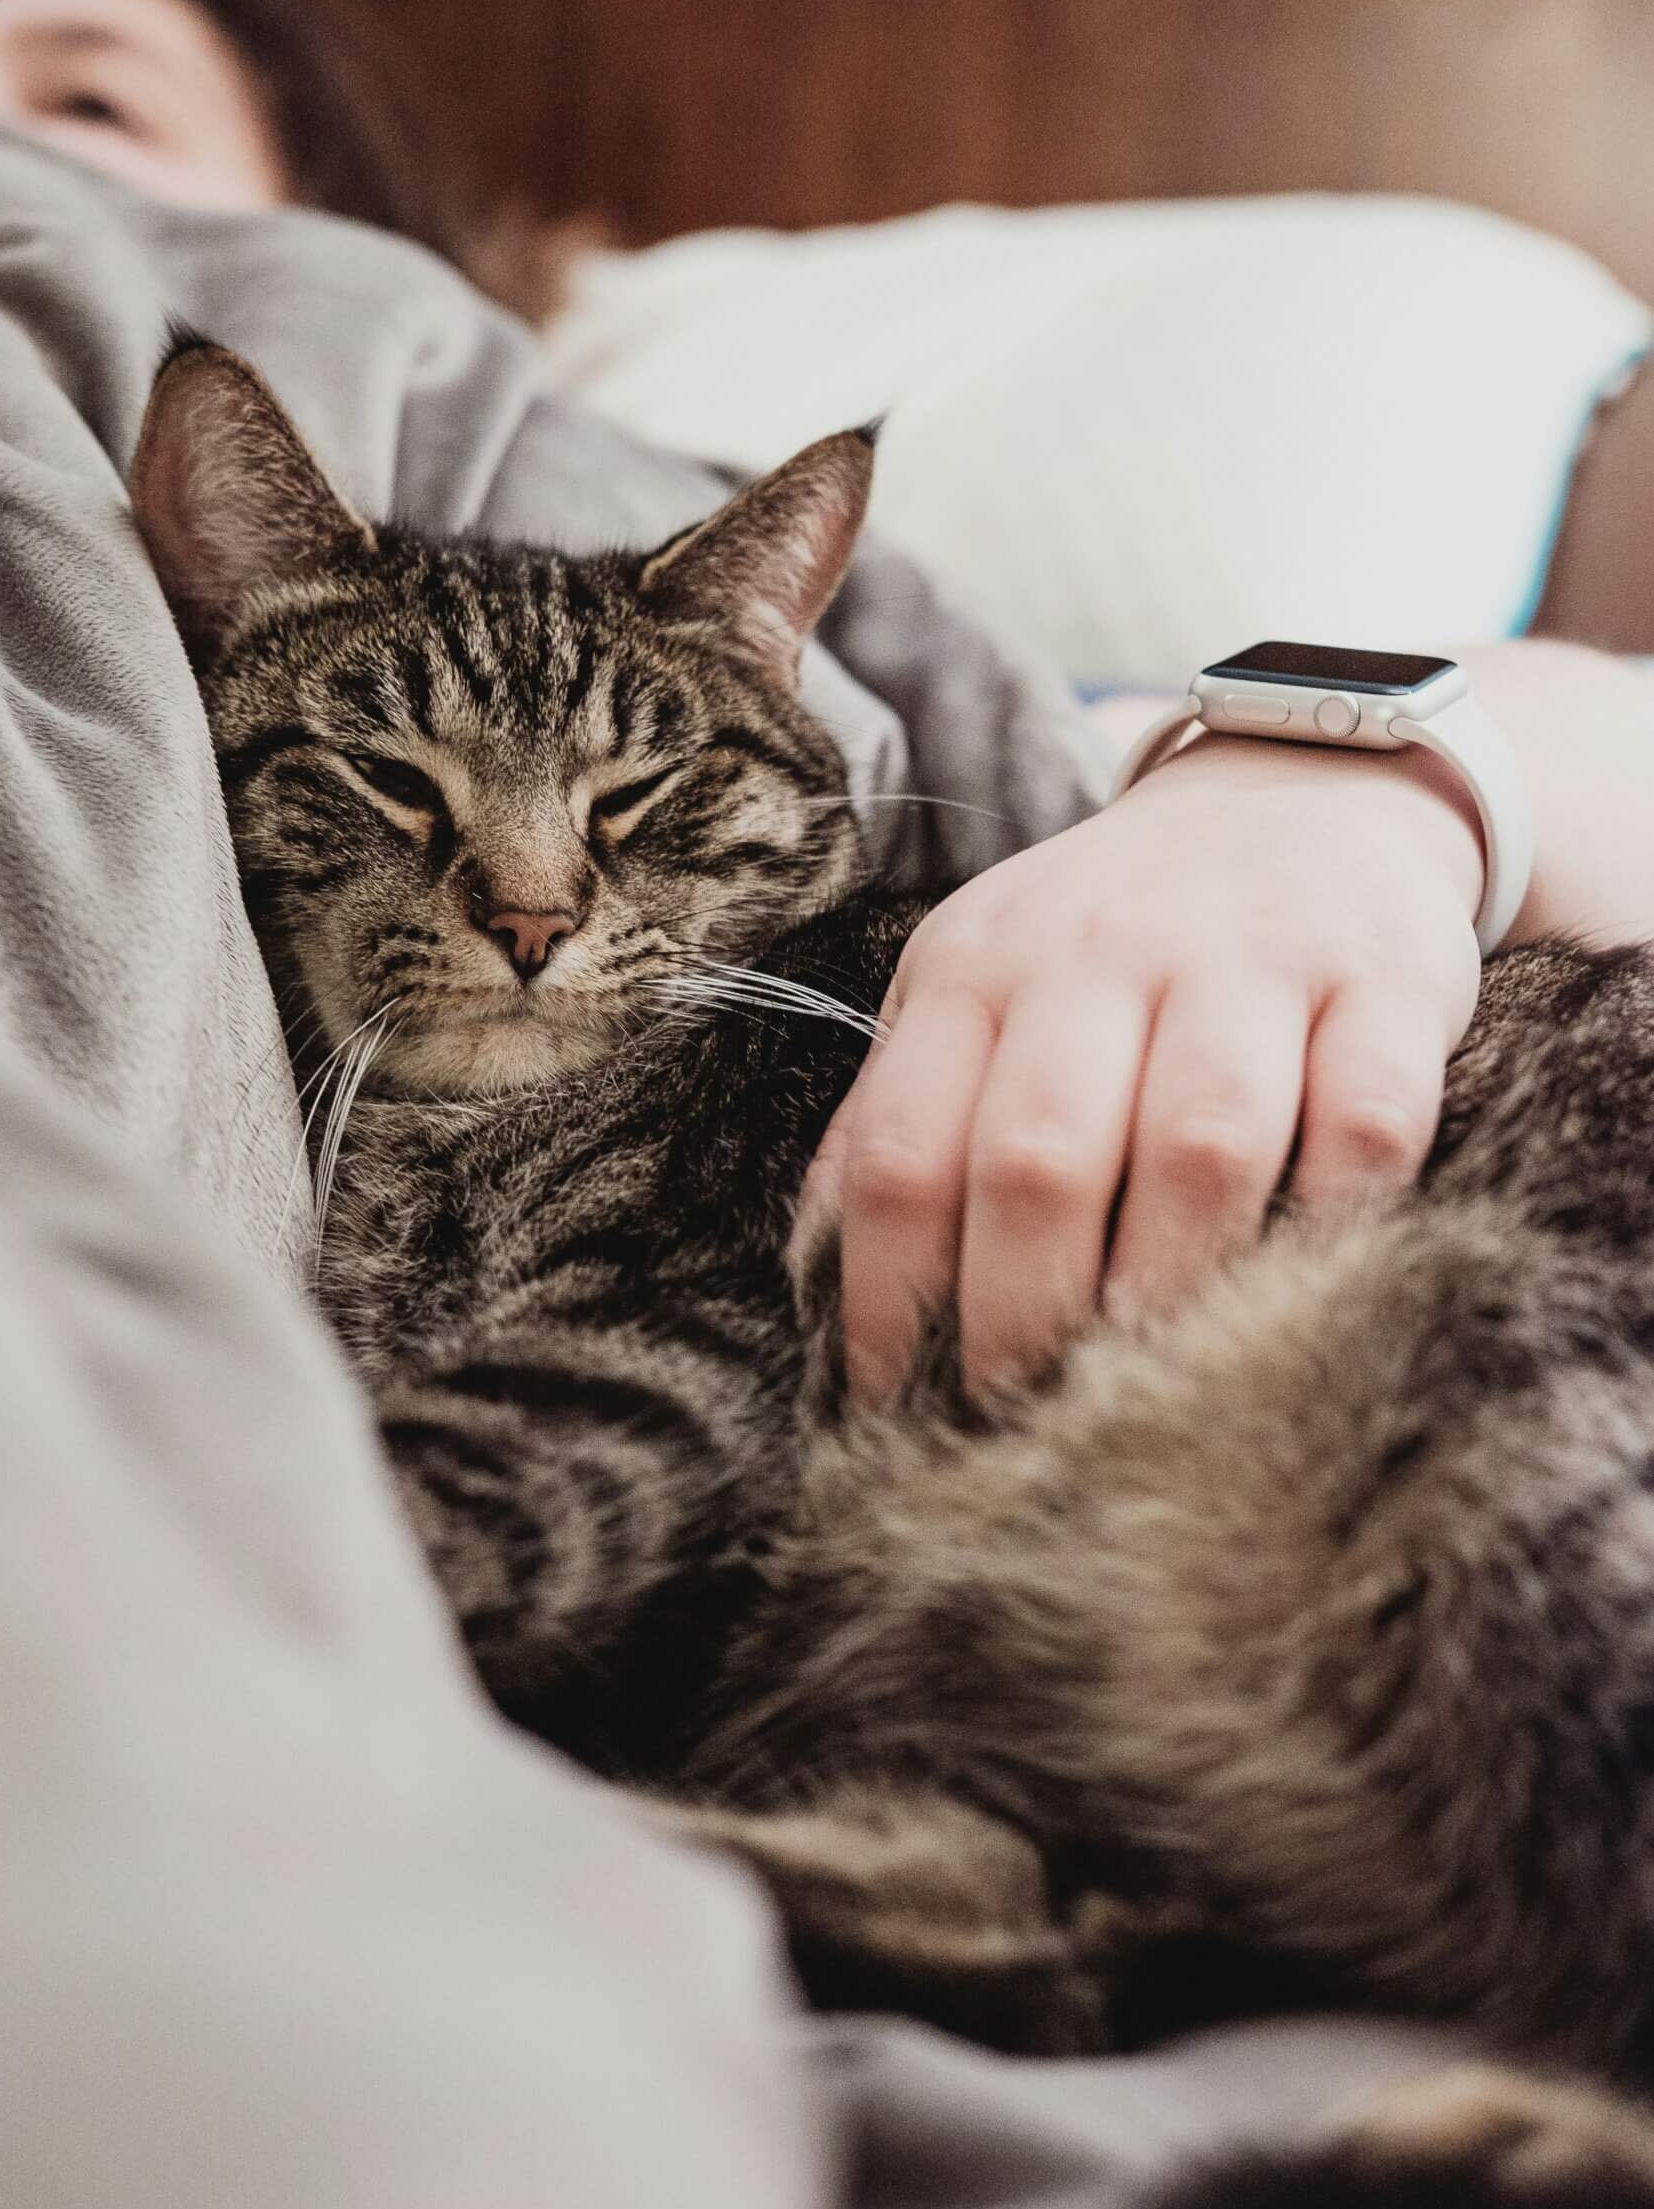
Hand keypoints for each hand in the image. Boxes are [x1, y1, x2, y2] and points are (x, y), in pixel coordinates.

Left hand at [794, 733, 1484, 1403]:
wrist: (1307, 783)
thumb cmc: (1118, 935)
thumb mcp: (981, 986)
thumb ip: (905, 1115)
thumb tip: (821, 1285)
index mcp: (977, 969)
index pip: (902, 1152)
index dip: (883, 1300)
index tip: (891, 1408)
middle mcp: (1100, 953)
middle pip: (1037, 1160)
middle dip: (1019, 1319)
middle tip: (1022, 1425)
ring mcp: (1251, 961)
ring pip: (1198, 1148)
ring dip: (1168, 1291)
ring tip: (1149, 1391)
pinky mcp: (1386, 981)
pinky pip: (1363, 1123)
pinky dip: (1334, 1221)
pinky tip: (1306, 1290)